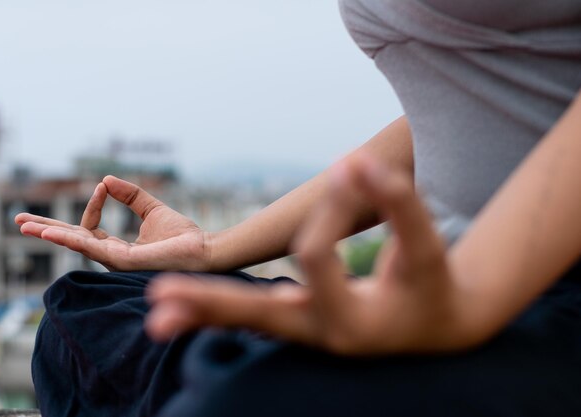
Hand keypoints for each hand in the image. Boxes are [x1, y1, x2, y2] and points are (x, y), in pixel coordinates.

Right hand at [15, 176, 210, 271]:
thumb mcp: (151, 209)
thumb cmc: (183, 235)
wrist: (204, 249)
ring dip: (50, 234)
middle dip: (46, 230)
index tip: (103, 188)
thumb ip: (130, 195)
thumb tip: (105, 180)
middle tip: (19, 221)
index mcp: (116, 246)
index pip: (90, 227)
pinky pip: (92, 249)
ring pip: (77, 245)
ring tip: (25, 225)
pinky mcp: (124, 261)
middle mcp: (112, 256)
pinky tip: (51, 232)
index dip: (92, 205)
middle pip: (72, 241)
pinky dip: (71, 239)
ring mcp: (116, 260)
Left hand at [145, 156, 477, 354]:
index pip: (317, 255)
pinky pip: (253, 321)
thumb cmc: (432, 284)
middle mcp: (319, 333)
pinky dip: (221, 312)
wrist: (435, 326)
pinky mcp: (297, 326)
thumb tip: (355, 162)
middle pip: (257, 316)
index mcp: (352, 318)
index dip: (328, 207)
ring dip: (203, 314)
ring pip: (247, 325)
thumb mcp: (425, 246)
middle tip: (159, 298)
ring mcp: (304, 334)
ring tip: (155, 314)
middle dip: (212, 303)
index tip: (350, 171)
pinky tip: (188, 308)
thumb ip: (397, 203)